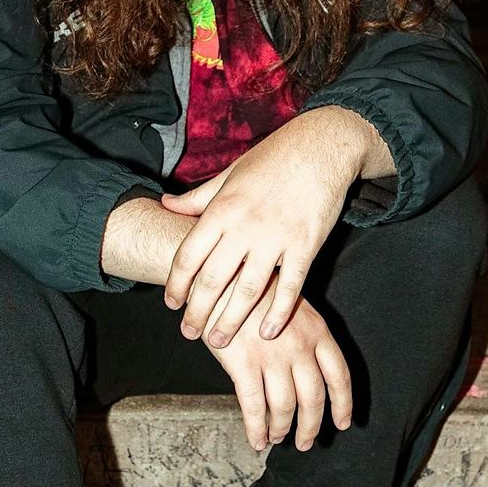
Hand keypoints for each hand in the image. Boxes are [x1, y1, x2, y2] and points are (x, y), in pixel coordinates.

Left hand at [159, 110, 363, 348]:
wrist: (321, 146)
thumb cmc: (273, 158)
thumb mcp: (229, 173)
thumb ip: (198, 197)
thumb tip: (165, 204)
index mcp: (222, 208)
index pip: (189, 255)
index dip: (176, 283)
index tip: (172, 303)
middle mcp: (245, 226)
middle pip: (213, 280)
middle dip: (197, 311)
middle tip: (189, 333)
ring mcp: (277, 237)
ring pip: (248, 290)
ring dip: (231, 320)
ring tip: (218, 340)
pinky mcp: (306, 245)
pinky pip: (290, 287)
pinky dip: (278, 313)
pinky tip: (267, 332)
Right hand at [201, 271, 352, 450]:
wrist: (220, 277)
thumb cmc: (254, 288)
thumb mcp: (290, 302)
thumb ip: (304, 333)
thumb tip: (308, 369)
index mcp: (316, 330)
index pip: (339, 375)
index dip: (342, 404)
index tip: (342, 422)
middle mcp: (299, 347)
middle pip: (313, 398)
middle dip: (311, 425)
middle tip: (306, 442)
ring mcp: (272, 357)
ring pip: (285, 407)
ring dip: (282, 428)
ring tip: (278, 438)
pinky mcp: (243, 364)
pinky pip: (254, 407)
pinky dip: (257, 429)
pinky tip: (257, 439)